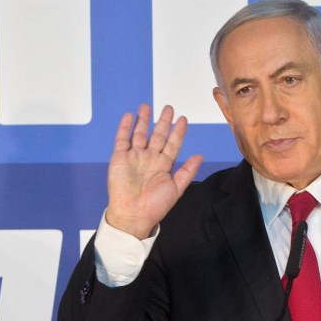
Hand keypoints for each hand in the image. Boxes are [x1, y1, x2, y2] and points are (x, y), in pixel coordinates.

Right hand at [105, 104, 202, 238]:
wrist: (133, 214)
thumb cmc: (155, 206)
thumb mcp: (177, 188)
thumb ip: (187, 171)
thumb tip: (200, 156)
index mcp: (163, 165)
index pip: (172, 144)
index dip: (178, 131)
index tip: (183, 119)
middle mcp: (149, 159)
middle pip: (157, 135)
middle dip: (163, 121)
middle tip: (168, 108)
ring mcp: (134, 157)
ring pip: (140, 133)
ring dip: (143, 120)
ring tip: (147, 106)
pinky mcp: (120, 158)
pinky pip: (122, 139)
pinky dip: (125, 127)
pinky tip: (129, 116)